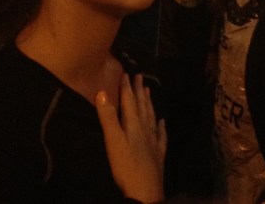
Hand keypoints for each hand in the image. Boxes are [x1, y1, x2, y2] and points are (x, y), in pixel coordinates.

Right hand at [96, 72, 165, 202]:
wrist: (146, 191)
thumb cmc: (126, 166)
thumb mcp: (113, 141)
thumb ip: (108, 118)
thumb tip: (102, 92)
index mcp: (133, 125)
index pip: (129, 101)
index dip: (127, 87)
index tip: (127, 73)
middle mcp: (145, 129)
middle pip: (142, 106)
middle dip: (139, 91)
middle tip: (140, 76)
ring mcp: (153, 142)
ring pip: (151, 117)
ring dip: (149, 104)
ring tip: (149, 92)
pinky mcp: (158, 154)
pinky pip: (161, 136)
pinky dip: (161, 127)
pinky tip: (162, 122)